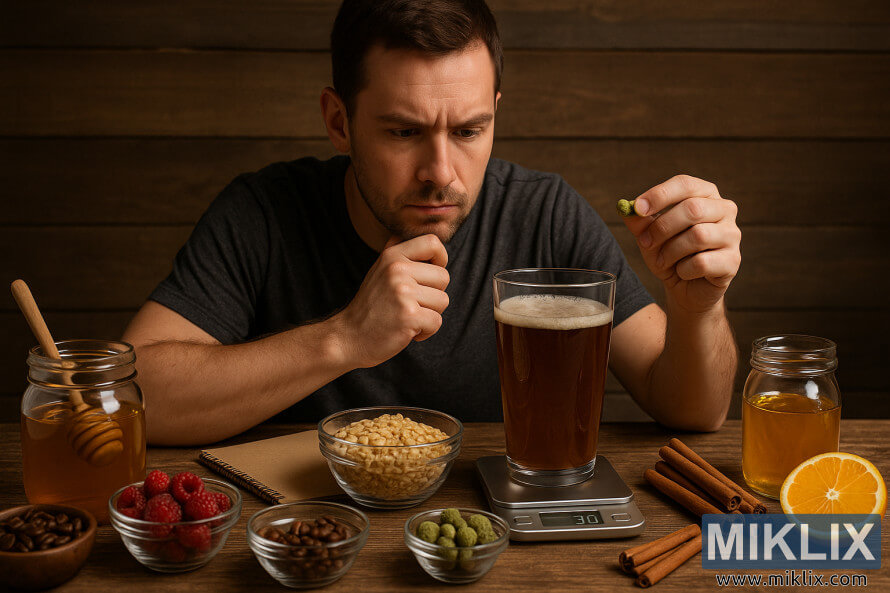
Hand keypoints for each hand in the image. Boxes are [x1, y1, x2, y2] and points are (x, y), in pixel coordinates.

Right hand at [337, 234, 449, 367]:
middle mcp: (397, 270)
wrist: (348, 337)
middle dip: (434, 295)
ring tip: (407, 317)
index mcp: (392, 256)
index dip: (441, 259)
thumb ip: (399, 253)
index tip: (430, 277)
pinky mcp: (409, 315)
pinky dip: (426, 331)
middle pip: (443, 277)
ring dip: (430, 314)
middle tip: (412, 305)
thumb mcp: (380, 270)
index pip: (433, 242)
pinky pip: (437, 321)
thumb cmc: (371, 306)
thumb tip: (427, 239)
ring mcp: (403, 292)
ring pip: (443, 301)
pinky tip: (408, 330)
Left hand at [623, 175, 740, 312]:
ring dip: (671, 251)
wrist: (685, 288)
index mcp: (704, 194)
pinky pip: (702, 262)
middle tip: (645, 243)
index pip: (685, 184)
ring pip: (698, 236)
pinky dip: (684, 270)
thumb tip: (626, 208)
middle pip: (693, 208)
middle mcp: (724, 209)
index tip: (637, 209)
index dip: (660, 195)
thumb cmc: (670, 254)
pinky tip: (683, 272)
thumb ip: (639, 222)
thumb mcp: (649, 236)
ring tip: (663, 261)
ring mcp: (732, 235)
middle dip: (662, 227)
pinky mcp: (733, 260)